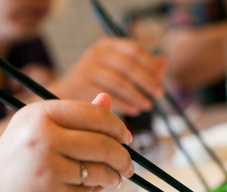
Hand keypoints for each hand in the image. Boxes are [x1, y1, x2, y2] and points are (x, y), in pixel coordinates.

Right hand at [0, 94, 133, 191]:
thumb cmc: (18, 152)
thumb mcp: (39, 124)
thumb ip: (76, 113)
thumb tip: (108, 99)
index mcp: (42, 115)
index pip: (96, 116)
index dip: (118, 127)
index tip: (126, 137)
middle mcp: (44, 140)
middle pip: (104, 145)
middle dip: (124, 157)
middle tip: (128, 164)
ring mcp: (48, 170)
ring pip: (100, 172)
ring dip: (114, 176)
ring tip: (114, 177)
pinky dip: (95, 190)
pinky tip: (87, 187)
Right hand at [50, 38, 165, 115]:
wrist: (62, 95)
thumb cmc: (94, 84)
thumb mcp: (116, 70)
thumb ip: (139, 66)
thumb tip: (164, 63)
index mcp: (106, 45)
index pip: (134, 50)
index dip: (150, 65)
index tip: (161, 80)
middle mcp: (95, 53)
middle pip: (128, 65)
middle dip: (146, 81)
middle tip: (158, 95)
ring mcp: (86, 69)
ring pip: (119, 82)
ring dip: (137, 95)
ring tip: (147, 105)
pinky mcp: (81, 86)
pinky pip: (108, 96)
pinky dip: (124, 104)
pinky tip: (134, 110)